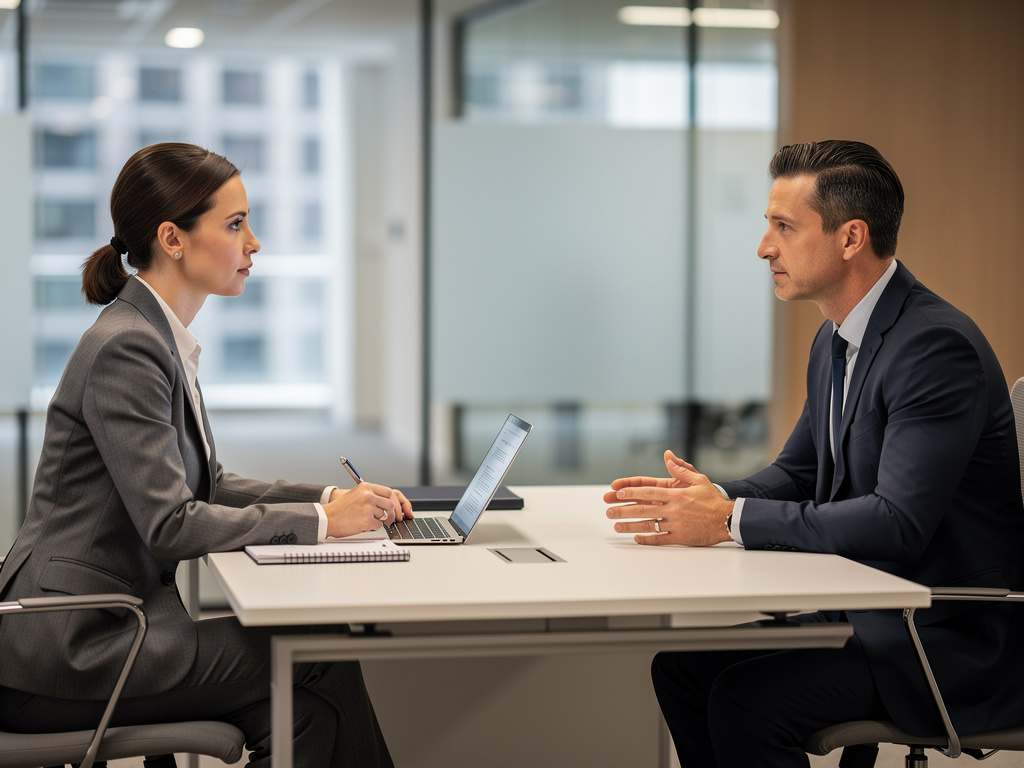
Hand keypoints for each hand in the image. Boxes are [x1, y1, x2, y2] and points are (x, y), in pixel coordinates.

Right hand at [324, 483, 409, 537]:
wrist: (326, 518)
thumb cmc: (339, 509)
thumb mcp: (355, 494)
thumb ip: (371, 495)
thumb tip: (386, 502)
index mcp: (366, 487)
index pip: (388, 492)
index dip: (393, 502)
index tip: (393, 508)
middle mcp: (368, 495)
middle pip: (390, 504)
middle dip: (391, 513)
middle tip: (389, 519)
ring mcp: (368, 508)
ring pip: (384, 515)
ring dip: (378, 520)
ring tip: (366, 520)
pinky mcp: (367, 520)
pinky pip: (378, 525)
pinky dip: (372, 527)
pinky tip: (361, 524)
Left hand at [604, 450, 733, 546]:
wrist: (729, 520)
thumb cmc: (713, 500)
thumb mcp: (699, 479)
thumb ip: (681, 469)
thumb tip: (668, 456)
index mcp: (676, 494)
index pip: (648, 492)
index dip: (630, 492)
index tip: (616, 492)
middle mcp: (674, 509)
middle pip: (643, 510)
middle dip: (623, 510)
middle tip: (608, 511)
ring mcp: (676, 525)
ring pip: (648, 525)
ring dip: (630, 526)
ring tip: (617, 526)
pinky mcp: (681, 538)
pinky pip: (660, 539)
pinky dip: (647, 539)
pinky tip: (636, 538)